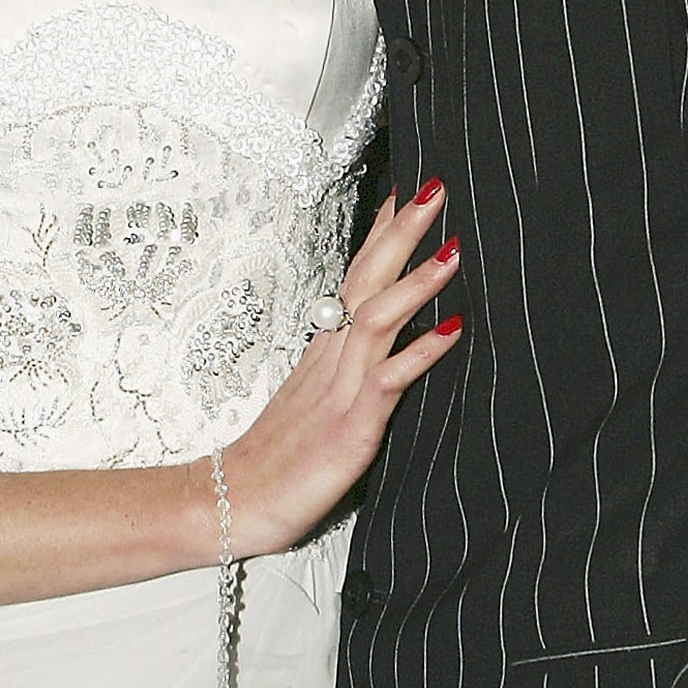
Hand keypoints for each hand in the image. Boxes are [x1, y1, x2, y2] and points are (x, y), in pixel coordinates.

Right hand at [225, 182, 461, 557]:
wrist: (234, 500)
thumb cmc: (278, 456)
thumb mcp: (316, 398)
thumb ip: (346, 363)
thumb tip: (379, 333)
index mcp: (326, 348)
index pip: (358, 274)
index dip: (383, 231)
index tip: (409, 187)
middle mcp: (333, 358)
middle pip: (367, 278)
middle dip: (401, 230)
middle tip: (434, 187)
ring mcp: (340, 389)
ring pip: (378, 318)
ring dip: (416, 281)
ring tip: (452, 248)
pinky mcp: (349, 427)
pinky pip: (387, 381)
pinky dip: (420, 353)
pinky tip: (452, 331)